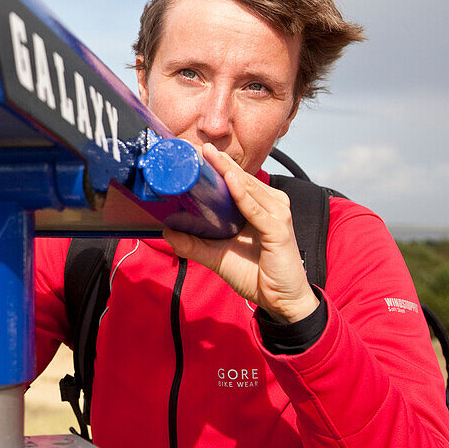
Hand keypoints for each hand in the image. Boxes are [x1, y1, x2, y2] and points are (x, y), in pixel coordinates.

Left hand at [162, 143, 318, 323]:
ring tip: (207, 155)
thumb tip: (167, 232)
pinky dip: (242, 195)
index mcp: (257, 205)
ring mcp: (277, 214)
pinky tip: (230, 180)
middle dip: (217, 162)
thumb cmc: (256, 274)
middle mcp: (270, 204)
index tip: (193, 152)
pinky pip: (255, 209)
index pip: (235, 179)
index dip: (216, 165)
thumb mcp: (217, 256)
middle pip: (240, 178)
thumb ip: (194, 245)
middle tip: (195, 146)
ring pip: (246, 188)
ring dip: (226, 171)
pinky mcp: (279, 229)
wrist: (281, 301)